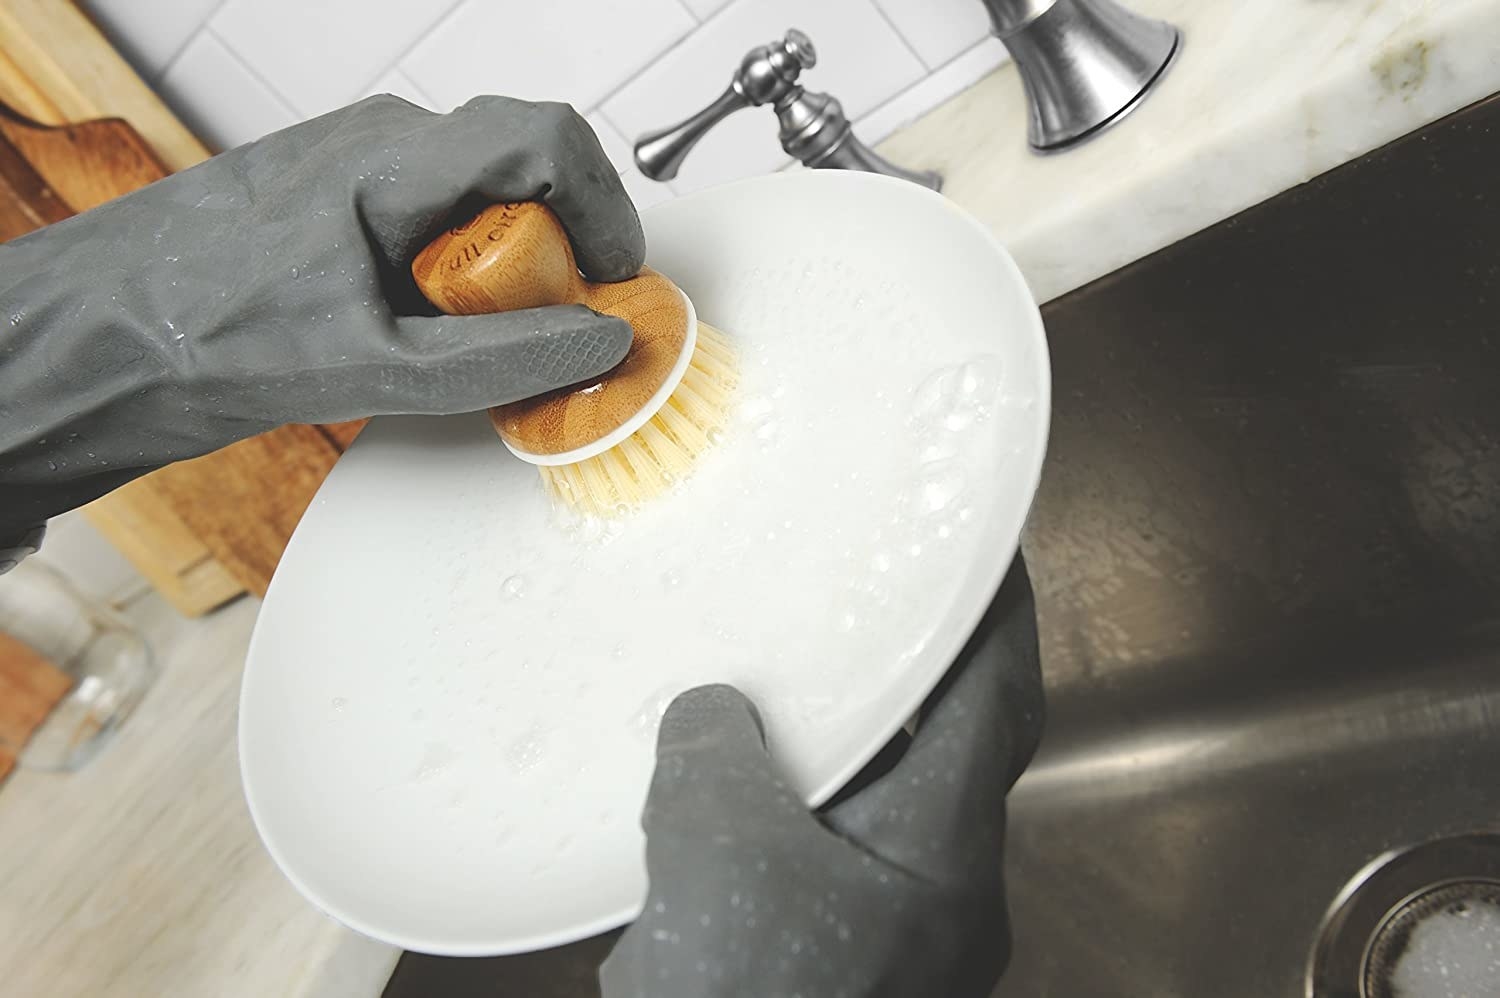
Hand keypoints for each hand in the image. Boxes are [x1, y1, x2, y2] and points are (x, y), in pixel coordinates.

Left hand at [0, 94, 641, 540]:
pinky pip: (436, 217)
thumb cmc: (201, 334)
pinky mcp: (343, 198)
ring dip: (505, 268)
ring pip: (479, 197)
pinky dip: (459, 273)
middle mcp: (382, 142)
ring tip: (472, 340)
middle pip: (522, 170)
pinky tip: (426, 330)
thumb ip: (502, 356)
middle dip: (557, 250)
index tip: (611, 281)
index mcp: (393, 159)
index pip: (546, 139)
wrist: (98, 339)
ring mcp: (358, 163)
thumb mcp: (376, 366)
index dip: (603, 208)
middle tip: (548, 326)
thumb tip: (596, 341)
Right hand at [600, 558, 1044, 997]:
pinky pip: (821, 868)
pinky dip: (781, 826)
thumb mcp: (716, 852)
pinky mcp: (839, 972)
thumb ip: (717, 759)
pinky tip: (717, 813)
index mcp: (939, 850)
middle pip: (941, 756)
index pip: (998, 699)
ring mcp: (894, 942)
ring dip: (828, 762)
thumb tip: (711, 719)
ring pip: (874, 817)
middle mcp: (939, 897)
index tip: (996, 551)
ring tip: (770, 708)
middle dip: (900, 685)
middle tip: (862, 615)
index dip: (1003, 613)